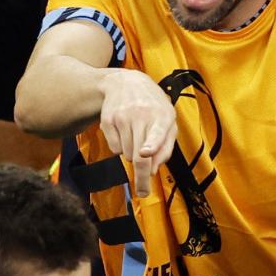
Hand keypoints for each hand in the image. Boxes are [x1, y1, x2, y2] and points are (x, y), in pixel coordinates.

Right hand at [98, 70, 176, 195]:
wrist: (126, 83)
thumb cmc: (153, 107)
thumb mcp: (168, 122)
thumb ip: (166, 148)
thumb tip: (153, 170)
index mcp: (162, 116)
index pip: (156, 132)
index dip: (150, 144)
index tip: (145, 152)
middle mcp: (141, 115)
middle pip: (139, 156)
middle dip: (141, 178)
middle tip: (142, 192)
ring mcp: (122, 117)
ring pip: (127, 154)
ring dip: (133, 155)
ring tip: (137, 138)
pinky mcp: (107, 120)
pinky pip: (114, 148)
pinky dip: (121, 148)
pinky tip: (125, 133)